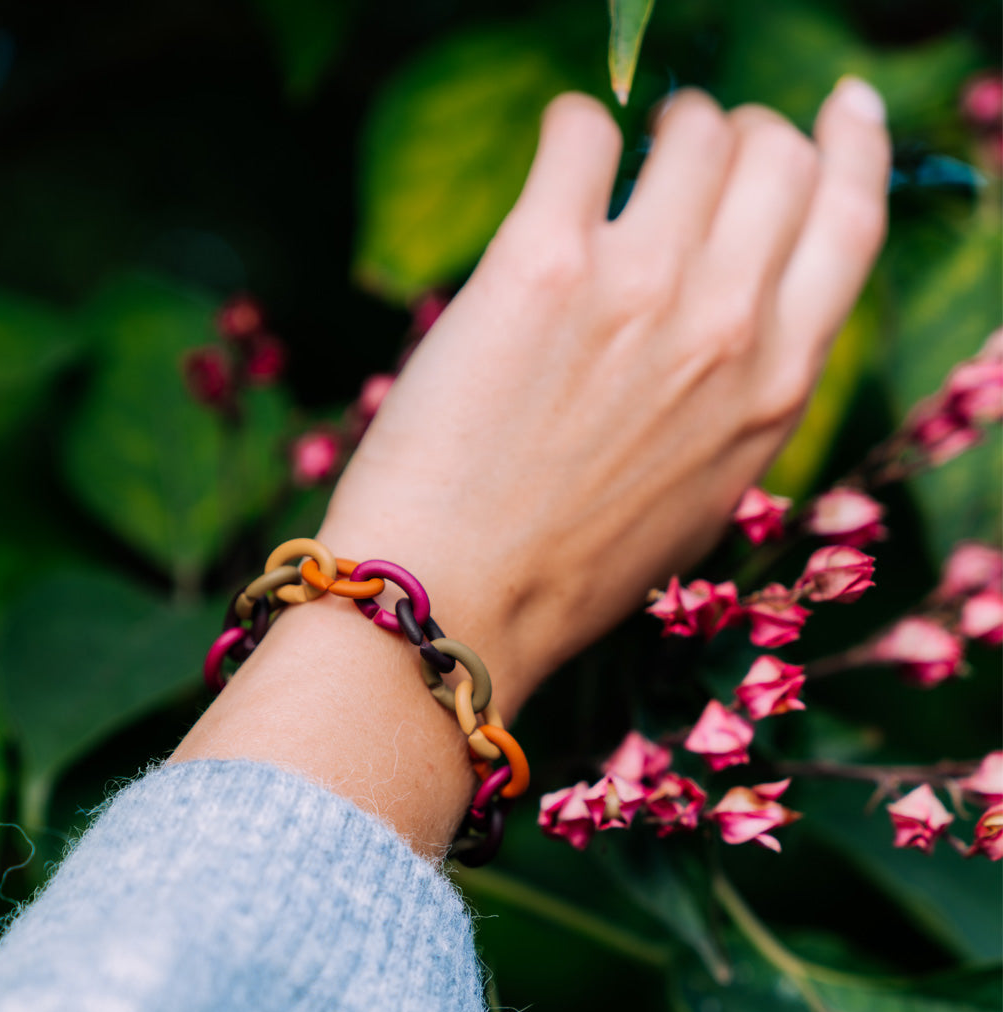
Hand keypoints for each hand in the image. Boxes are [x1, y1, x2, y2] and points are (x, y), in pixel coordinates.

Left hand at [322, 80, 890, 715]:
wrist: (457, 602)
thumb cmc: (568, 568)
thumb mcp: (699, 495)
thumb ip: (736, 398)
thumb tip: (730, 309)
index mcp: (774, 388)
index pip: (852, 222)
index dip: (854, 147)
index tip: (840, 109)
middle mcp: (725, 325)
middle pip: (777, 154)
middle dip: (740, 137)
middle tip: (688, 153)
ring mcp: (641, 287)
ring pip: (692, 128)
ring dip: (661, 128)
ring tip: (615, 167)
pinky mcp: (543, 264)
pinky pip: (582, 131)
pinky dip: (572, 131)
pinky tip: (556, 169)